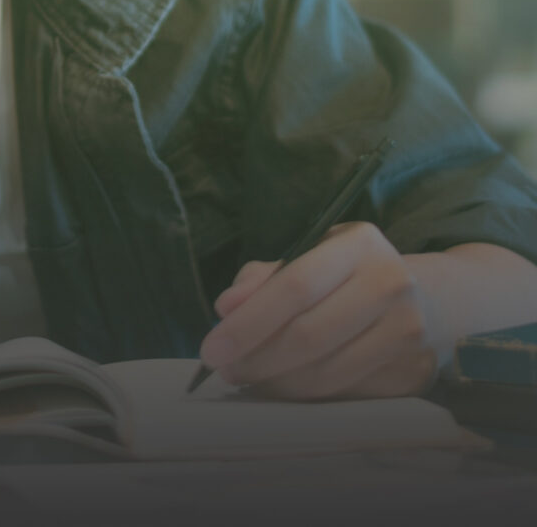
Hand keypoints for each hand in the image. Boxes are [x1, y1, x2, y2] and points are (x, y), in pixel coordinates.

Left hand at [198, 223, 436, 399]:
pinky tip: (284, 385)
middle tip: (225, 371)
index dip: (249, 323)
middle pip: (308, 336)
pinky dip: (304, 395)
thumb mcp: (308, 257)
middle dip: (255, 359)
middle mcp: (392, 284)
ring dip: (275, 383)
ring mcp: (409, 331)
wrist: (430, 298)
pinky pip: (344, 394)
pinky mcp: (413, 372)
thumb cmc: (348, 275)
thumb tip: (225, 308)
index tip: (212, 348)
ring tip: (249, 377)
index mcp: (359, 245)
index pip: (295, 287)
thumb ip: (261, 279)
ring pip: (325, 373)